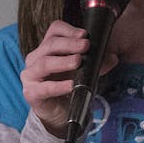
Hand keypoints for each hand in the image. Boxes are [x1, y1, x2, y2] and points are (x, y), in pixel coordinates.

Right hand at [20, 20, 117, 137]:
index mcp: (47, 48)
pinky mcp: (31, 93)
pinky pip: (44, 88)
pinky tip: (70, 85)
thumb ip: (97, 63)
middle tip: (85, 46)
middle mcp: (36, 58)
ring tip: (78, 61)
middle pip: (50, 44)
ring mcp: (30, 75)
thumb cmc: (69, 87)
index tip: (84, 35)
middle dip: (69, 44)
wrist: (60, 112)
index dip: (69, 30)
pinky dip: (58, 86)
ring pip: (44, 63)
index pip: (54, 30)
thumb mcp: (85, 71)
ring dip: (62, 61)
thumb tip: (112, 58)